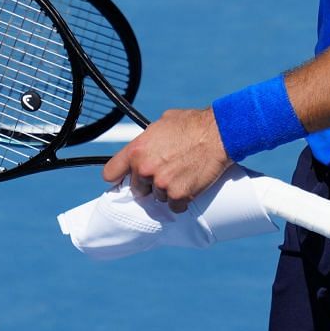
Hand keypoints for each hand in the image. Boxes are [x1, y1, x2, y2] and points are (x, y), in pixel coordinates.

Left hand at [101, 106, 230, 211]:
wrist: (218, 134)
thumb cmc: (192, 124)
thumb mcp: (161, 124)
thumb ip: (147, 140)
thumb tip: (144, 146)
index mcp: (136, 150)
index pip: (110, 173)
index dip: (118, 178)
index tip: (123, 180)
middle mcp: (144, 169)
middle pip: (138, 189)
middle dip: (149, 184)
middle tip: (165, 173)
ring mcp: (161, 184)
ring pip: (158, 198)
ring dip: (167, 191)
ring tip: (182, 175)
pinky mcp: (179, 195)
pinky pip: (175, 206)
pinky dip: (182, 200)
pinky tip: (190, 187)